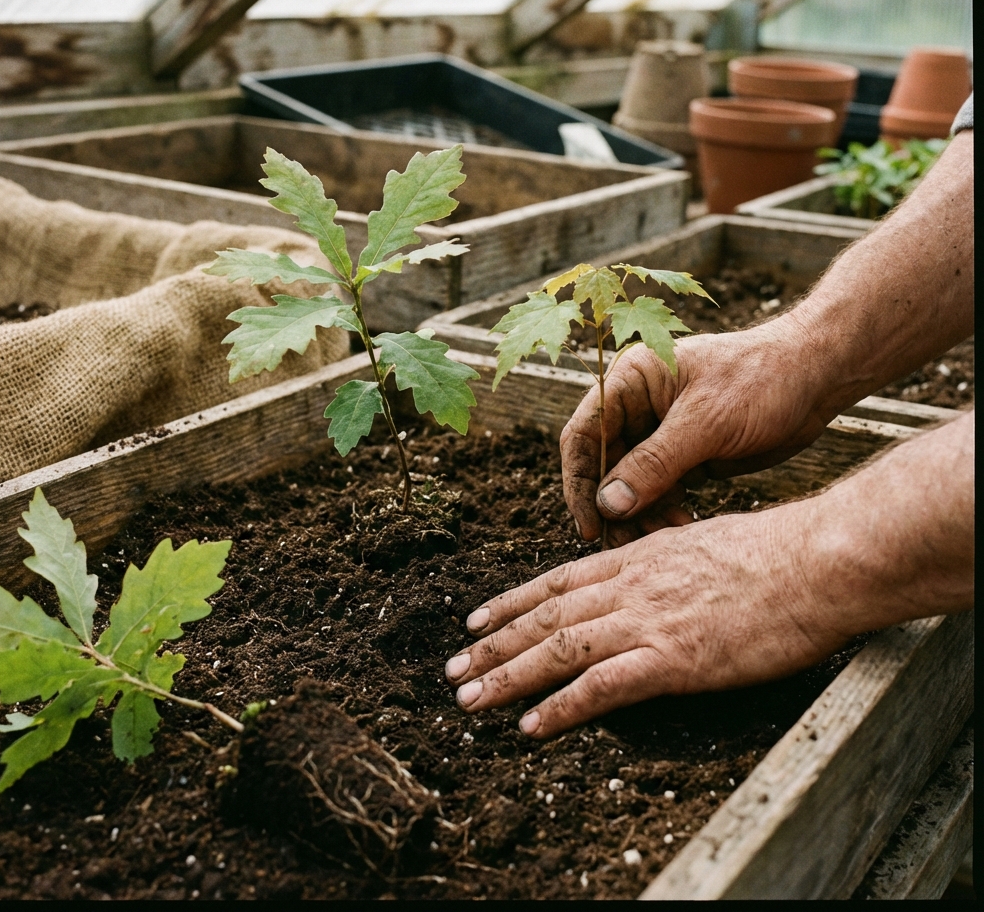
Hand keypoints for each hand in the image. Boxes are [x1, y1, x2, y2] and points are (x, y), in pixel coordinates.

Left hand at [448, 414, 972, 737]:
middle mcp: (629, 587)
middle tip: (454, 667)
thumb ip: (665, 561)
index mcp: (637, 559)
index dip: (512, 602)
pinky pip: (602, 687)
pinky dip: (562, 708)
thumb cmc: (773, 552)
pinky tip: (531, 726)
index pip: (557, 582)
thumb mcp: (702, 542)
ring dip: (508, 676)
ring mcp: (647, 622)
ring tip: (469, 698)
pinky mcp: (673, 659)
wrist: (814, 561)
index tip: (477, 617)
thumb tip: (649, 572)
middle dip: (494, 643)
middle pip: (545, 618)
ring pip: (558, 650)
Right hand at [561, 321, 830, 544]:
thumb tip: (609, 503)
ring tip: (661, 537)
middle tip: (625, 544)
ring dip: (640, 513)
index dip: (580, 482)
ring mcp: (660, 431)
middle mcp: (638, 406)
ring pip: (631, 483)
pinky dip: (664, 510)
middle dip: (615, 506)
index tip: (591, 524)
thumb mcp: (706, 422)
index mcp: (630, 381)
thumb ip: (655, 463)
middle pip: (604, 465)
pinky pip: (659, 489)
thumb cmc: (762, 380)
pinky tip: (681, 525)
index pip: (584, 435)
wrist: (816, 378)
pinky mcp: (684, 453)